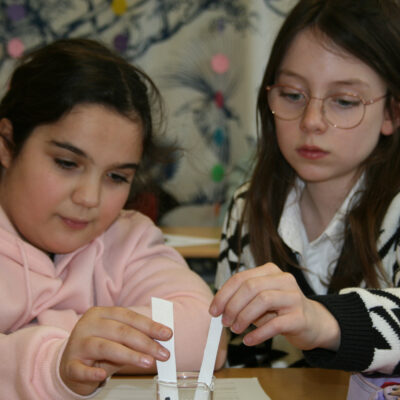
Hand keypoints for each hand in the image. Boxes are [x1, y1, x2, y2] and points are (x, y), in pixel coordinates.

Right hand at [60, 306, 171, 395]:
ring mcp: (77, 344)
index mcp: (101, 313)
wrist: (67, 364)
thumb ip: (134, 338)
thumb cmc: (97, 349)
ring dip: (130, 355)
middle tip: (163, 353)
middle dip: (145, 343)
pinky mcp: (69, 365)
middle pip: (121, 331)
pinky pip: (81, 369)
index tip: (168, 334)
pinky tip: (102, 376)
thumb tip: (160, 341)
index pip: (129, 317)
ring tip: (148, 362)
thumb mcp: (116, 340)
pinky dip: (92, 373)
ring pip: (106, 347)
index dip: (150, 325)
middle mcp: (88, 325)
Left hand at [209, 263, 339, 350]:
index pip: (241, 277)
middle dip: (232, 305)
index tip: (213, 310)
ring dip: (244, 317)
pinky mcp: (300, 317)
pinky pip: (275, 324)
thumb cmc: (281, 310)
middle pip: (250, 287)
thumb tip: (219, 309)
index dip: (224, 294)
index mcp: (270, 271)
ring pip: (263, 300)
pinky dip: (258, 333)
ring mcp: (294, 297)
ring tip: (235, 330)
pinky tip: (249, 340)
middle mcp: (283, 280)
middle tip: (224, 321)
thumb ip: (243, 300)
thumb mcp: (261, 300)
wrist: (314, 323)